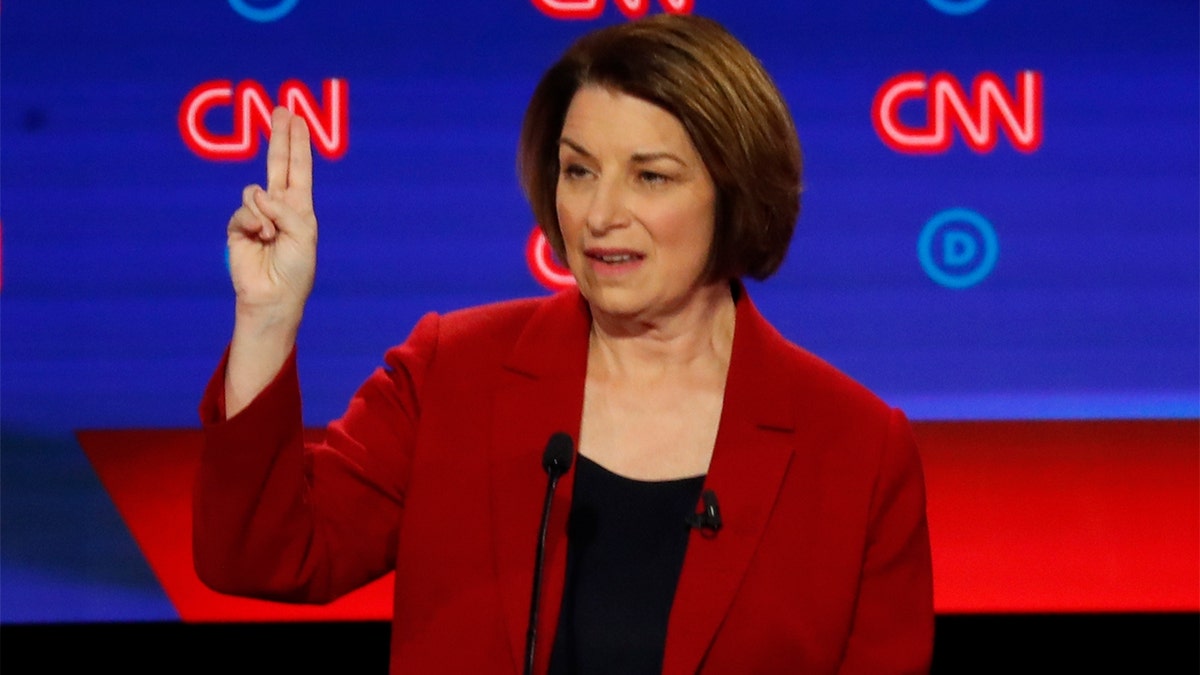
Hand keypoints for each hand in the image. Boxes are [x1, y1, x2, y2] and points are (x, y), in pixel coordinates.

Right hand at [227, 107, 316, 323]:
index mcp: (300, 207)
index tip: (297, 119)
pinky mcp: (238, 226)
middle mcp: (279, 207)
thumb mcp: (304, 234)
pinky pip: (243, 210)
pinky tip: (259, 238)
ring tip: (271, 236)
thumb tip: (258, 192)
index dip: (298, 144)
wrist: (274, 295)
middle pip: (278, 164)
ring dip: (265, 212)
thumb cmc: (296, 268)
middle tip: (281, 109)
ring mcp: (257, 215)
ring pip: (255, 191)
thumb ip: (285, 208)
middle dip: (280, 137)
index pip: (299, 169)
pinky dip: (252, 223)